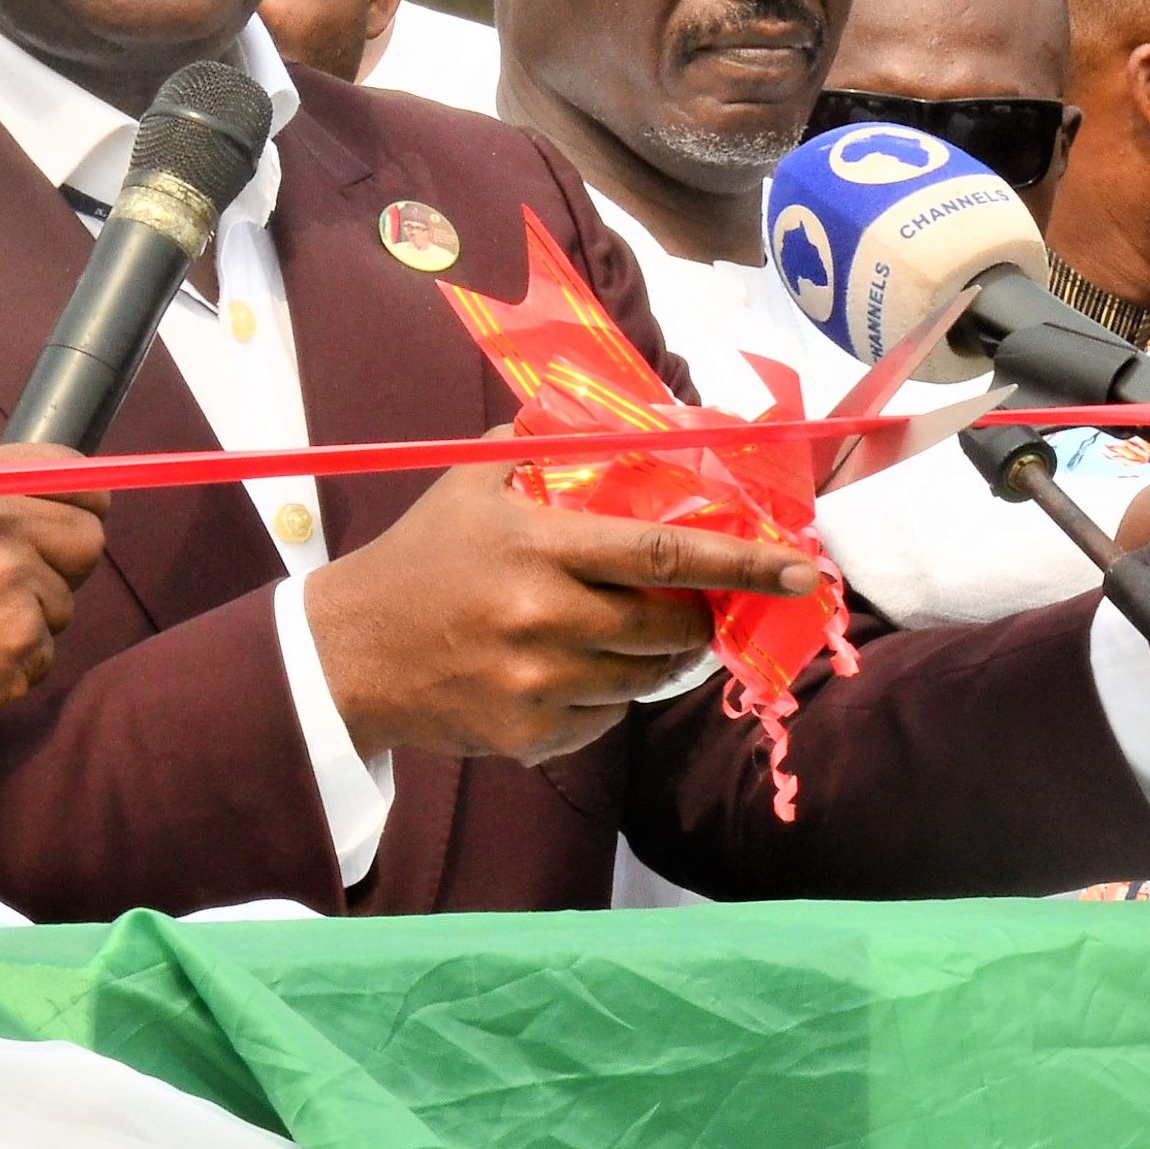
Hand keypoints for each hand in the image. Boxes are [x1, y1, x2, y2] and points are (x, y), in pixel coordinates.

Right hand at [0, 445, 107, 752]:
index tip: (81, 510)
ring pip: (63, 601)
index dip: (82, 495)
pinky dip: (13, 658)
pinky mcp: (20, 650)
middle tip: (31, 576)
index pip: (68, 472)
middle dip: (67, 558)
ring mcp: (14, 593)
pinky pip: (44, 650)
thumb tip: (24, 460)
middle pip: (88, 537)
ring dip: (29, 615)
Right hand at [303, 441, 820, 769]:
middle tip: (704, 605)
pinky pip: (605, 720)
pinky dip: (608, 696)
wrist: (350, 654)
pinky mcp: (529, 736)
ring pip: (644, 679)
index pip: (664, 553)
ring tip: (638, 636)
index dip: (740, 561)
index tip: (799, 569)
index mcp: (539, 547)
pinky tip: (574, 670)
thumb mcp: (471, 484)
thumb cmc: (420, 560)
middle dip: (700, 617)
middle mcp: (544, 618)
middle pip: (668, 626)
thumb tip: (617, 412)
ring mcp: (538, 683)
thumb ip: (542, 443)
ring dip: (659, 659)